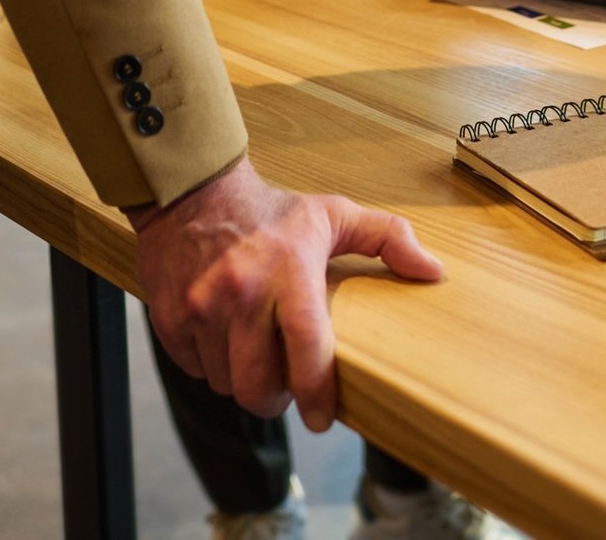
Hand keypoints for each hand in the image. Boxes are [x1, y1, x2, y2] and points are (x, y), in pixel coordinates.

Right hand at [128, 157, 442, 430]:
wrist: (193, 189)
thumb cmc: (270, 210)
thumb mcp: (332, 214)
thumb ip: (387, 239)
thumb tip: (435, 272)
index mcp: (289, 269)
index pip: (307, 349)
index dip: (317, 395)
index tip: (323, 417)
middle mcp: (243, 291)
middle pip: (258, 386)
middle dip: (275, 397)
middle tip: (283, 382)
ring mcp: (202, 306)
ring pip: (224, 383)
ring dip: (240, 379)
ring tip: (252, 352)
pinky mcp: (171, 316)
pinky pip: (193, 369)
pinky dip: (209, 365)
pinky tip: (222, 338)